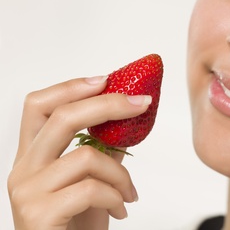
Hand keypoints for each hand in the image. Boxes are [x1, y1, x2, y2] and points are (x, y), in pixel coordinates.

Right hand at [7, 76, 148, 229]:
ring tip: (130, 193)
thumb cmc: (76, 225)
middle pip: (61, 117)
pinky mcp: (39, 213)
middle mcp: (22, 169)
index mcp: (32, 157)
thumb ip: (100, 151)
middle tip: (142, 103)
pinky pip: (91, 189)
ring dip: (121, 173)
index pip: (38, 106)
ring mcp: (27, 192)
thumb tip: (124, 119)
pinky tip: (121, 210)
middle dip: (108, 104)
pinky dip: (116, 196)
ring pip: (86, 156)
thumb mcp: (90, 182)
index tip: (106, 78)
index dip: (71, 86)